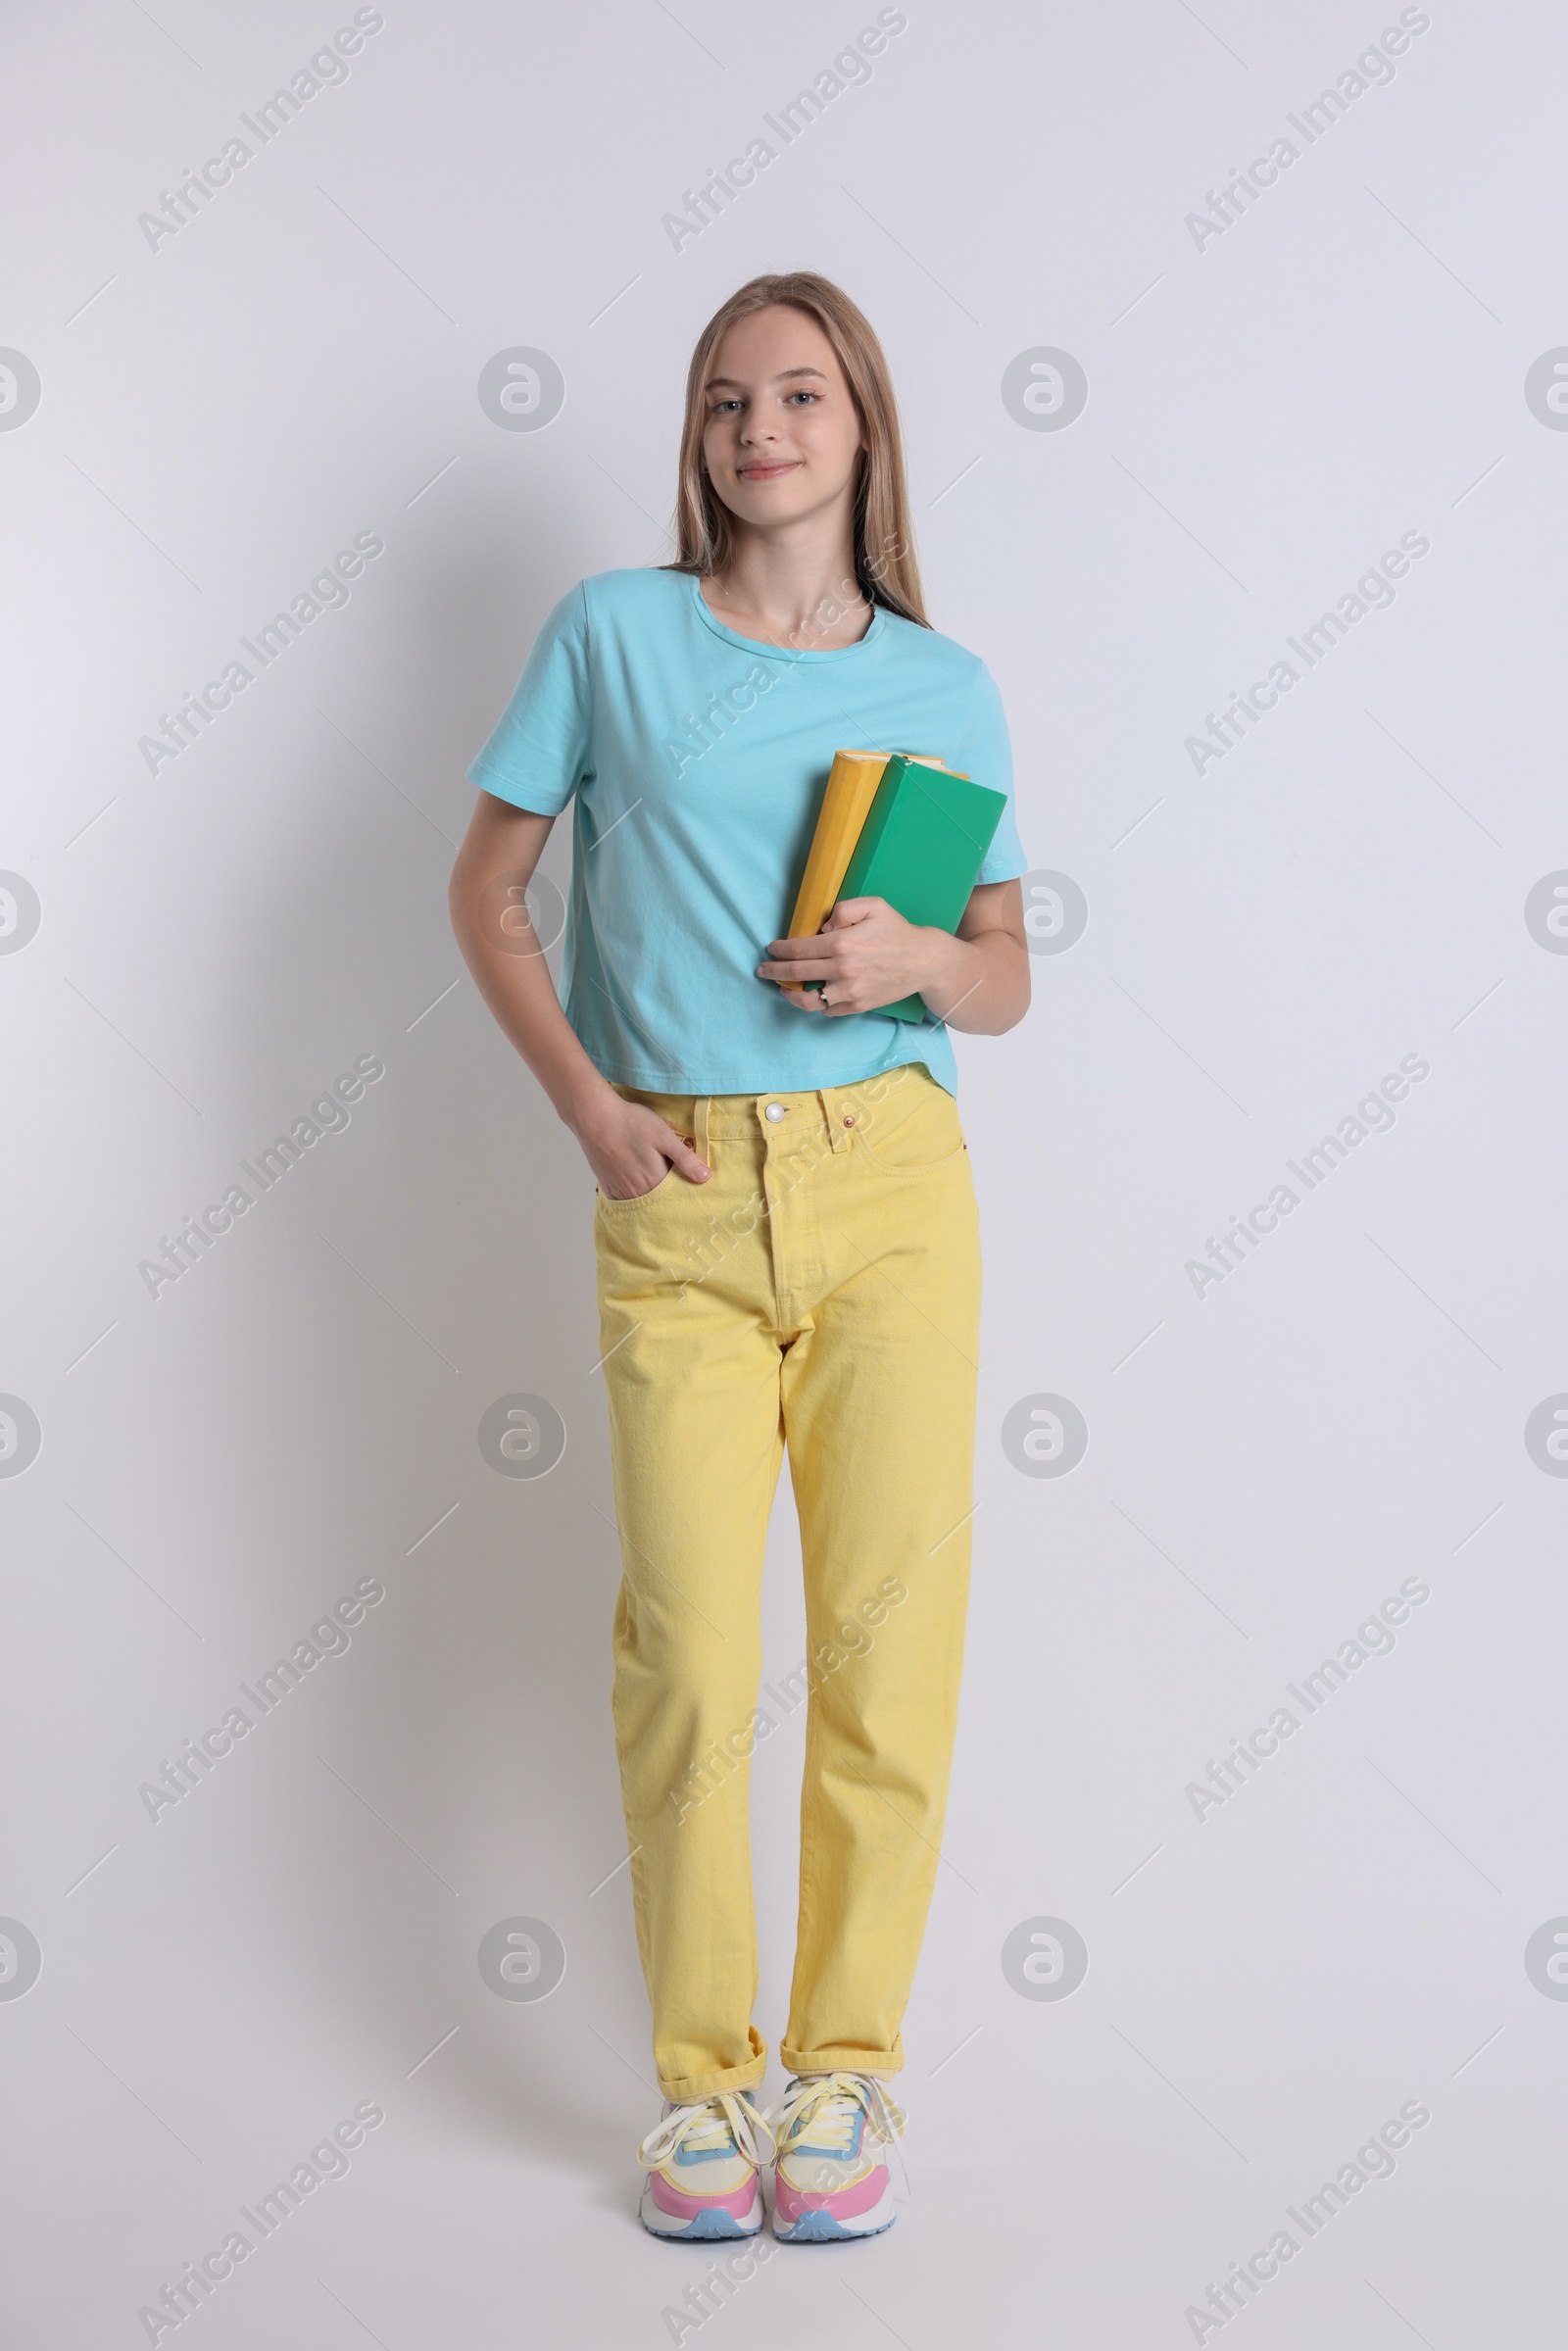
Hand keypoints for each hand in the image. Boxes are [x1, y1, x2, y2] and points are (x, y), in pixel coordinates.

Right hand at [572, 1093, 709, 1198]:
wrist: (594, 1117)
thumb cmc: (631, 1123)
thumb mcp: (664, 1136)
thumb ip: (685, 1159)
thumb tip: (705, 1177)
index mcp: (655, 1180)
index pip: (676, 1195)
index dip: (683, 1190)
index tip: (690, 1187)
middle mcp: (638, 1191)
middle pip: (658, 1201)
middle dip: (667, 1197)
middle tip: (672, 1186)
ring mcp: (620, 1190)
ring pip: (641, 1202)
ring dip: (650, 1198)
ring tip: (655, 1187)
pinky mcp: (607, 1185)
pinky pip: (623, 1200)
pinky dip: (632, 1197)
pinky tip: (636, 1188)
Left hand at [757, 897, 941, 1014]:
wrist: (923, 961)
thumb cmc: (896, 931)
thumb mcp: (873, 905)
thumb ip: (843, 909)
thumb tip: (822, 927)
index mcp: (843, 942)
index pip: (799, 949)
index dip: (779, 950)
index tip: (770, 949)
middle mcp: (843, 969)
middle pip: (795, 973)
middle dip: (773, 971)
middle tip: (762, 969)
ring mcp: (850, 991)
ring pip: (807, 999)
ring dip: (788, 993)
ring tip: (781, 988)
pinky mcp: (857, 1005)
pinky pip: (827, 1009)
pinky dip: (816, 1003)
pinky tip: (811, 994)